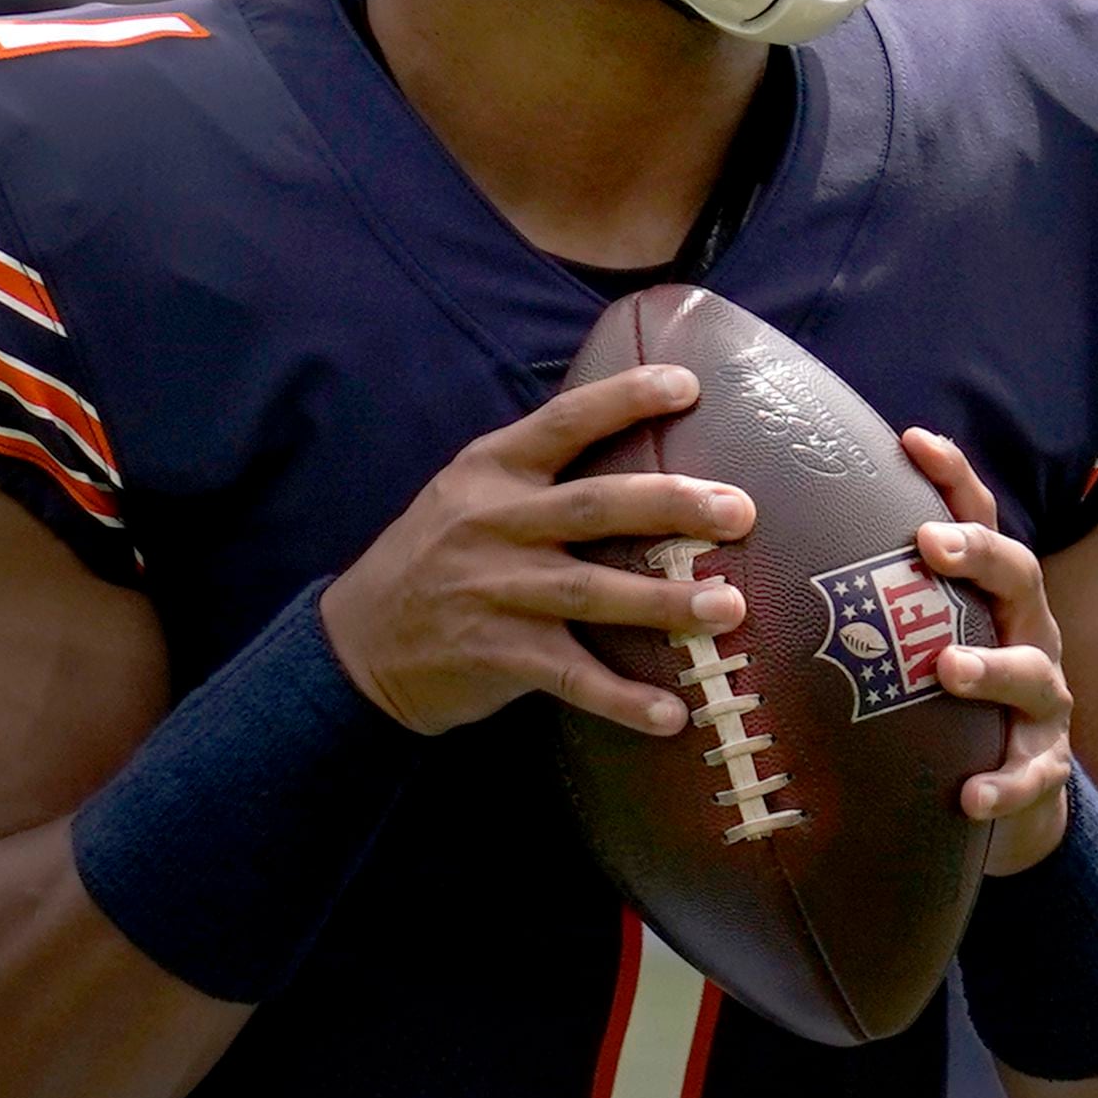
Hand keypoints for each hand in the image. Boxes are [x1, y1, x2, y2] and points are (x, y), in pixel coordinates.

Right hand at [319, 362, 747, 735]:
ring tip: (731, 607)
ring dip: (664, 603)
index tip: (689, 384)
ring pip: (591, 592)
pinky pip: (571, 677)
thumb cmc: (437, 558)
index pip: (564, 421)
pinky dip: (623, 698)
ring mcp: (495, 591)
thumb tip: (641, 444)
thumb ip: (540, 472)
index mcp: (491, 471)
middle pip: (593, 506)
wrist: (358, 643)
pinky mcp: (497, 655)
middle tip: (740, 510)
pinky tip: (673, 714)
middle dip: (670, 506)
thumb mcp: (470, 495)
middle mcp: (493, 524)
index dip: (625, 399)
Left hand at [899, 427, 1073, 874]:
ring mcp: (1042, 699)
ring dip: (992, 668)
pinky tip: (970, 796)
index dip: (953, 478)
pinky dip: (1006, 781)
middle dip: (978, 554)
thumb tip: (752, 555)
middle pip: (1018, 575)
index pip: (978, 520)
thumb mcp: (911, 645)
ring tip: (948, 670)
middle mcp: (1026, 633)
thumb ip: (864, 605)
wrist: (1007, 792)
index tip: (912, 440)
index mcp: (988, 596)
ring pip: (1033, 672)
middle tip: (931, 543)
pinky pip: (1033, 772)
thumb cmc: (939, 703)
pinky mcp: (1045, 764)